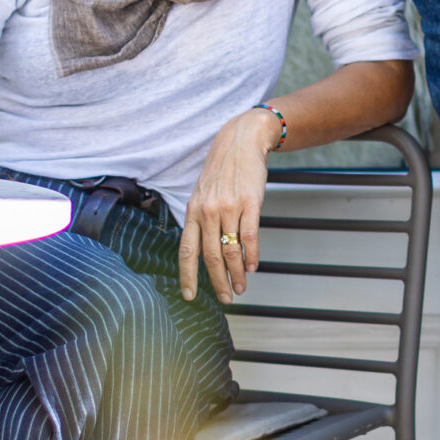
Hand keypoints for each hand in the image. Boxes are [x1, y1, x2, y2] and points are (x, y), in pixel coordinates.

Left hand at [179, 107, 281, 302]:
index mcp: (193, 210)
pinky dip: (251, 256)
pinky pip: (250, 237)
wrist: (240, 141)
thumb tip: (203, 250)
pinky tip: (252, 267)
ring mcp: (229, 207)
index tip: (189, 296)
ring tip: (241, 287)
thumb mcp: (202, 193)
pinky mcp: (249, 203)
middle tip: (226, 298)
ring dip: (237, 274)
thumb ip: (201, 220)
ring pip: (231, 250)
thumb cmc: (222, 170)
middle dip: (217, 282)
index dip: (187, 276)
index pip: (187, 250)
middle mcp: (207, 211)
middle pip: (210, 256)